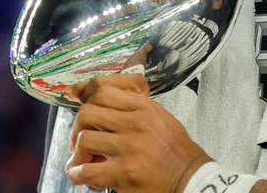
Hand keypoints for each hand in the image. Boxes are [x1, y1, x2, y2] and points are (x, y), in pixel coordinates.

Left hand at [66, 74, 210, 192]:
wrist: (189, 176)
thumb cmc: (174, 149)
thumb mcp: (159, 117)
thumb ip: (133, 108)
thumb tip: (101, 103)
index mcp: (144, 107)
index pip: (102, 91)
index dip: (86, 101)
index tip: (85, 114)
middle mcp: (135, 123)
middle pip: (87, 112)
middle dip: (78, 128)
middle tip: (82, 140)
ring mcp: (129, 147)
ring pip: (84, 139)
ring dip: (78, 152)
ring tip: (85, 159)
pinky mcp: (123, 172)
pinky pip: (85, 170)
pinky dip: (78, 174)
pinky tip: (83, 174)